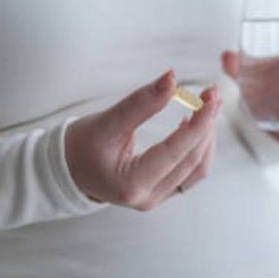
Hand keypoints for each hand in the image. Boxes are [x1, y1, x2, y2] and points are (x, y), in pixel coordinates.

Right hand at [64, 70, 220, 210]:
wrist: (67, 169)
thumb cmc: (80, 147)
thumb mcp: (106, 122)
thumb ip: (140, 103)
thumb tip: (172, 79)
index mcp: (132, 185)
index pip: (176, 152)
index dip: (199, 124)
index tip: (211, 98)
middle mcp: (148, 197)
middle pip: (192, 161)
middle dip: (206, 126)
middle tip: (211, 94)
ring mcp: (156, 198)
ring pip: (196, 169)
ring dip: (206, 137)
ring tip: (208, 106)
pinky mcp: (161, 192)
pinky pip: (190, 172)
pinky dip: (197, 147)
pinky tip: (196, 124)